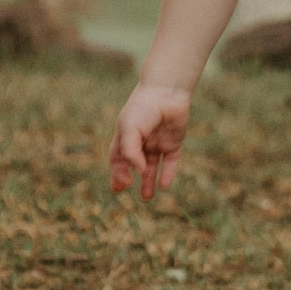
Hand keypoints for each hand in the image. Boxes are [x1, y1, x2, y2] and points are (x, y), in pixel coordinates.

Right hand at [109, 83, 192, 199]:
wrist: (167, 92)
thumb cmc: (143, 108)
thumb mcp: (129, 129)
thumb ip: (130, 152)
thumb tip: (139, 172)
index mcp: (126, 136)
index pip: (117, 158)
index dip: (117, 172)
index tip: (122, 184)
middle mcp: (141, 141)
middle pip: (133, 164)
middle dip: (128, 178)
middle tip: (126, 190)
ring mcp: (157, 142)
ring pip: (152, 166)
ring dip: (149, 181)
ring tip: (147, 197)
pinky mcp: (173, 143)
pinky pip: (170, 161)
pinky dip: (168, 173)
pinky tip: (164, 185)